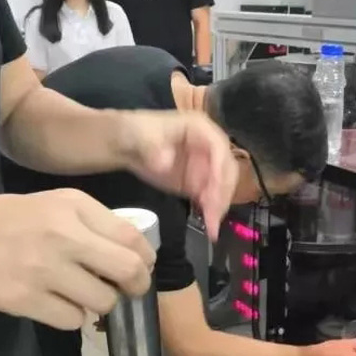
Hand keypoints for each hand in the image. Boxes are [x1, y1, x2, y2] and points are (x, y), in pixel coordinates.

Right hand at [0, 190, 155, 329]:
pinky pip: (73, 320)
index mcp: (75, 209)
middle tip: (130, 289)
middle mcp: (63, 238)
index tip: (145, 267)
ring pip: (103, 301)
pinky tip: (63, 302)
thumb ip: (100, 221)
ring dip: (103, 302)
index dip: (147, 258)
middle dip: (137, 285)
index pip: (131, 238)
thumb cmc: (19, 217)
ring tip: (89, 293)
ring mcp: (43, 271)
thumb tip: (137, 251)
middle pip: (127, 271)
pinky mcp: (26, 300)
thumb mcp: (62, 203)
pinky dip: (74, 316)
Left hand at [120, 111, 237, 240]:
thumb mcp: (142, 135)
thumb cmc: (137, 133)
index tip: (214, 189)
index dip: (219, 168)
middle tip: (213, 214)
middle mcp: (211, 147)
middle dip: (222, 192)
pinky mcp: (200, 182)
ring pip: (223, 187)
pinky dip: (212, 212)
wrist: (129, 145)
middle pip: (226, 170)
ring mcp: (208, 166)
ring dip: (219, 206)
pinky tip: (209, 227)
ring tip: (211, 227)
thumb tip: (166, 163)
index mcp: (201, 128)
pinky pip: (212, 198)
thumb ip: (154, 149)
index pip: (219, 147)